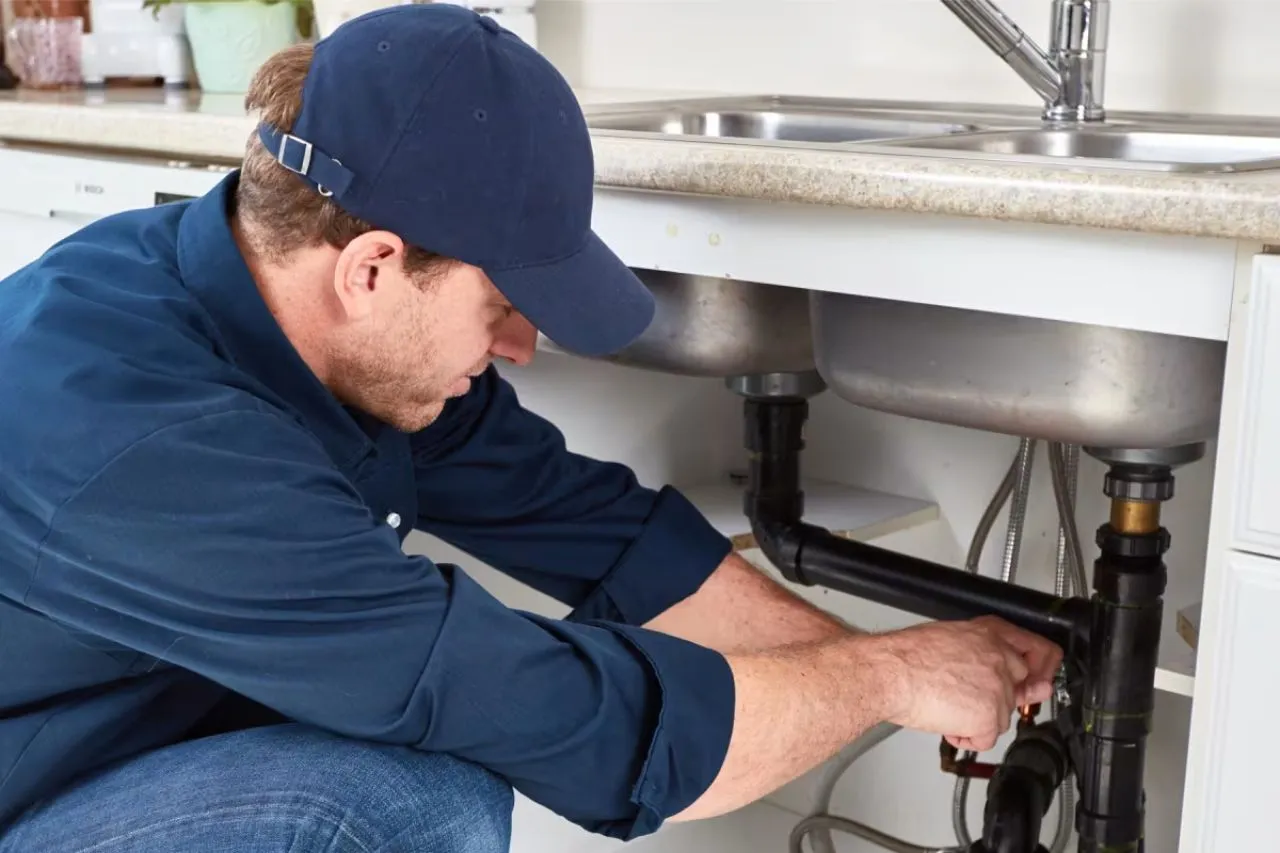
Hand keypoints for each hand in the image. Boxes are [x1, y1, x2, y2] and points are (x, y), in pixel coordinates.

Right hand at [867, 615, 1063, 751]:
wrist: (890, 673)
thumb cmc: (907, 656)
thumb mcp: (952, 638)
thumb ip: (987, 652)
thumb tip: (1010, 673)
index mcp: (991, 633)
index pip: (1041, 650)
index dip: (1042, 669)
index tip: (1038, 681)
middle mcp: (1002, 658)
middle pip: (1020, 688)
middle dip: (999, 699)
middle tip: (971, 699)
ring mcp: (999, 688)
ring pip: (1001, 717)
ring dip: (976, 719)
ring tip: (946, 704)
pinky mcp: (990, 717)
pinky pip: (986, 739)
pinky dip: (966, 737)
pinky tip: (947, 722)